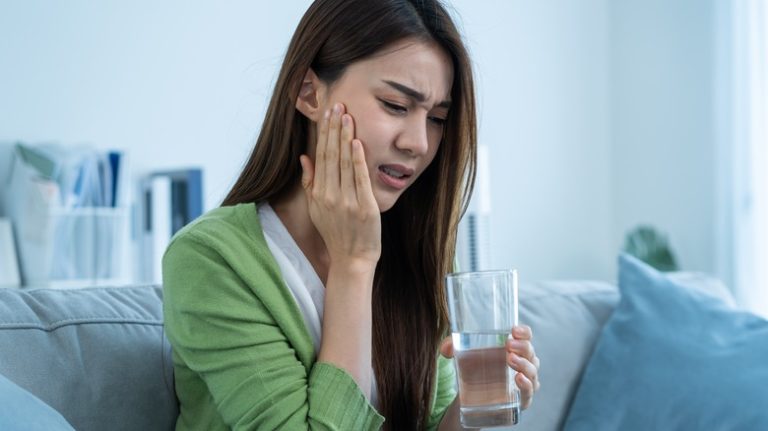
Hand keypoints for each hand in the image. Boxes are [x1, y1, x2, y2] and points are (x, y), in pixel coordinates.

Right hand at [300, 103, 380, 267]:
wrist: (352, 258)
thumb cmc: (336, 232)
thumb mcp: (316, 208)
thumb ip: (310, 181)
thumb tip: (305, 156)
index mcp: (319, 193)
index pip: (321, 156)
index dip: (324, 133)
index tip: (327, 113)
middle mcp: (330, 195)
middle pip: (331, 155)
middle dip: (334, 128)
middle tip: (337, 104)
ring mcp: (347, 201)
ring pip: (344, 163)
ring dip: (345, 137)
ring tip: (347, 116)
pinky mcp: (365, 207)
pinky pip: (360, 179)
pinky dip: (358, 160)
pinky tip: (357, 142)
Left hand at [439, 325, 540, 409]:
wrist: (473, 398)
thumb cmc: (475, 370)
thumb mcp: (464, 356)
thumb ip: (452, 348)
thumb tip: (446, 348)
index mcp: (513, 348)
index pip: (526, 336)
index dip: (524, 332)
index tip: (514, 330)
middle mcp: (523, 363)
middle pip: (530, 352)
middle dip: (522, 346)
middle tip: (508, 345)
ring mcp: (524, 382)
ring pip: (532, 371)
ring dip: (524, 364)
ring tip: (510, 360)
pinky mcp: (521, 400)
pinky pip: (529, 392)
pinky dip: (527, 385)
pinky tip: (518, 378)